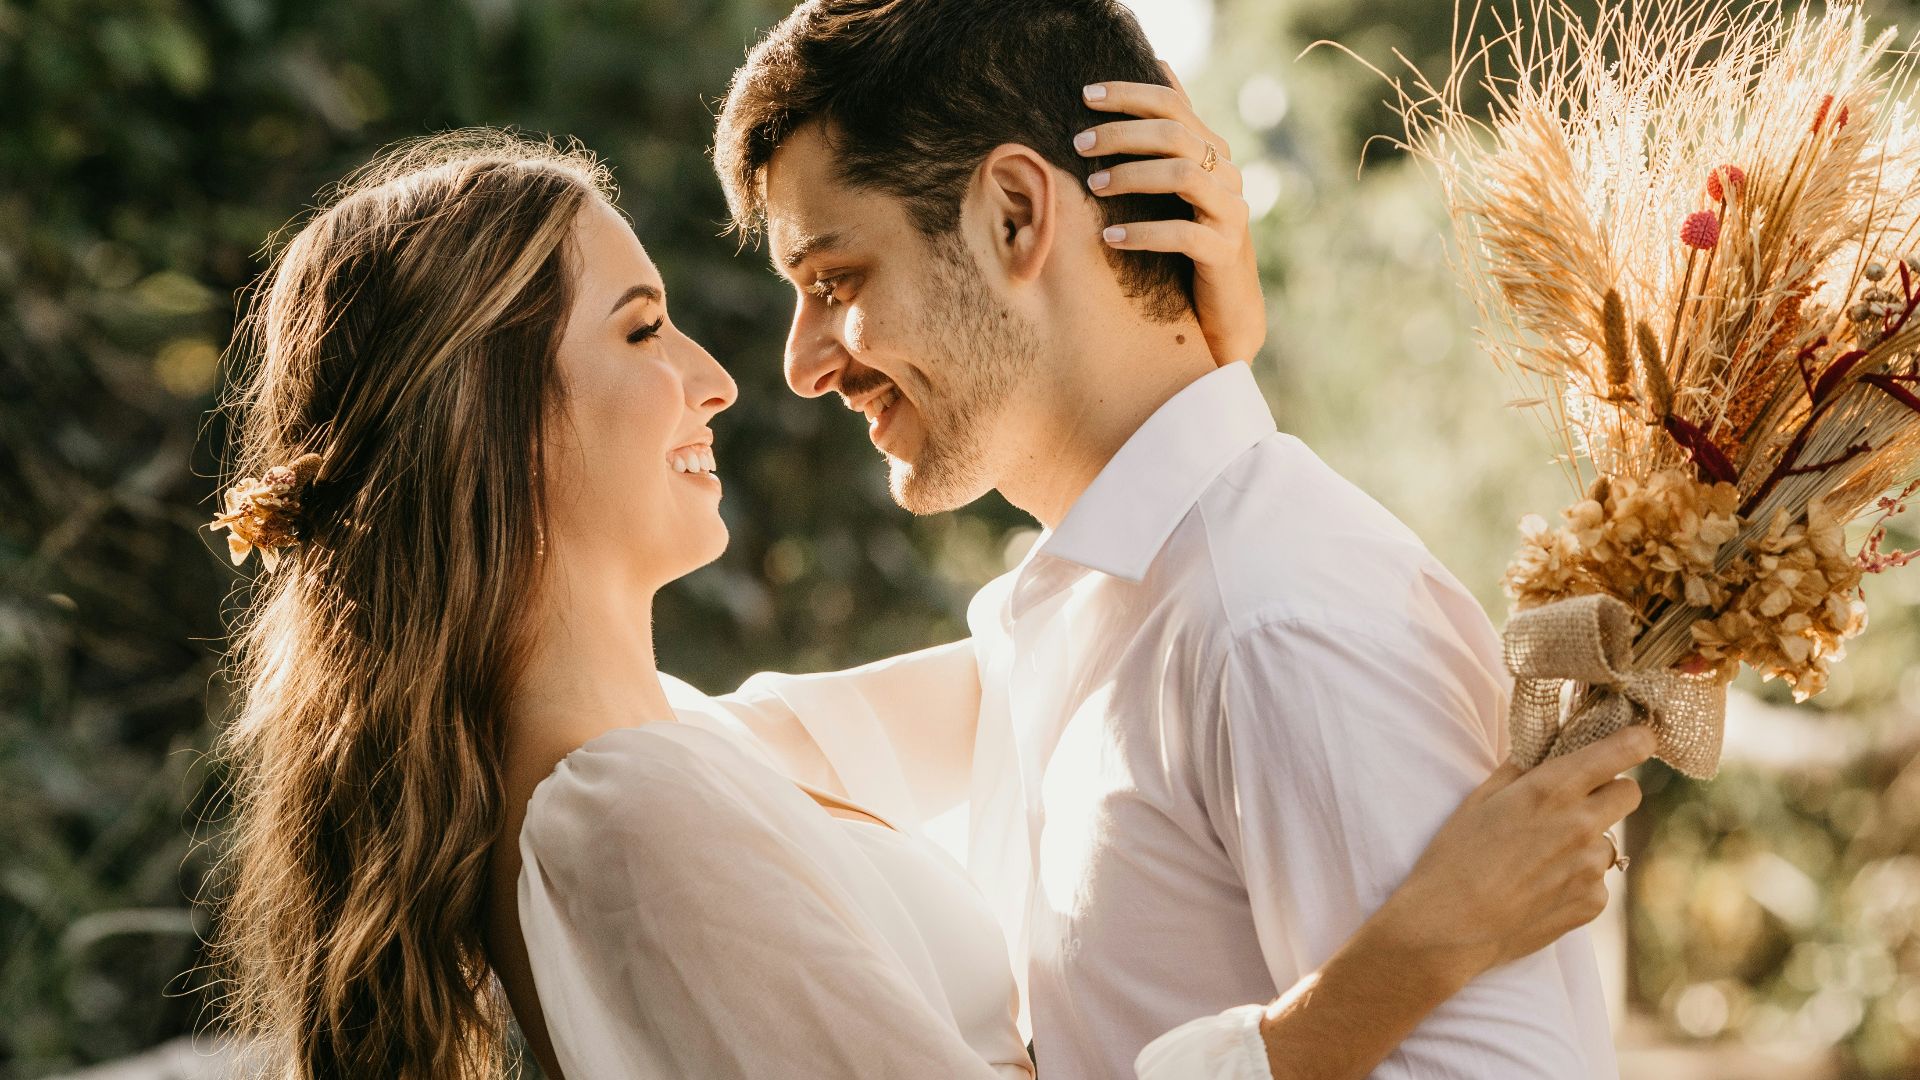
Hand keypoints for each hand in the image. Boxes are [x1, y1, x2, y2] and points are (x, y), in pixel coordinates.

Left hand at [1079, 62, 1265, 367]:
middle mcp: (1227, 176)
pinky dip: (1144, 233)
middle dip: (1122, 134)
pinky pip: (1184, 234)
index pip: (1172, 105)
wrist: (1225, 312)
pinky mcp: (1225, 252)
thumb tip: (1160, 62)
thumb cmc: (1190, 244)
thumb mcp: (1177, 185)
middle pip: (1175, 134)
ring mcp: (1231, 212)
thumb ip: (1170, 134)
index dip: (1129, 95)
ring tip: (1094, 186)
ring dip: (1132, 176)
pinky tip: (1110, 239)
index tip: (1084, 95)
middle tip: (1079, 144)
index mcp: (1212, 153)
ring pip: (1184, 175)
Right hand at [1367, 724, 1655, 990]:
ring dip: (1589, 841)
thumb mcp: (1481, 798)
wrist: (1449, 925)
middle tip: (1579, 802)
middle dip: (1611, 791)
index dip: (1635, 741)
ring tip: (1543, 858)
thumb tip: (1549, 748)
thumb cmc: (1455, 855)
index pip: (1623, 751)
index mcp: (1552, 789)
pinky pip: (1599, 880)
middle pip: (1631, 792)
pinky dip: (1578, 880)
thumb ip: (1523, 768)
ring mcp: (1592, 867)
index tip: (1637, 740)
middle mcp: (1582, 824)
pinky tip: (1541, 888)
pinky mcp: (1593, 903)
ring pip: (1612, 840)